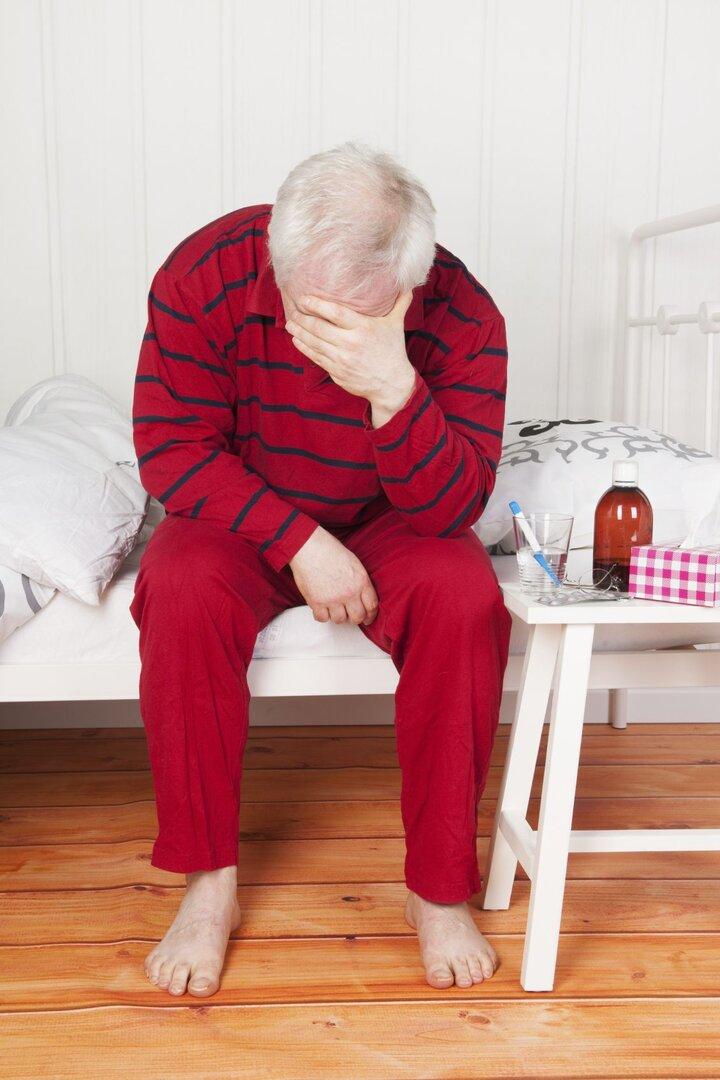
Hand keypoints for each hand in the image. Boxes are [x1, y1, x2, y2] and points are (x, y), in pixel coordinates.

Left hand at [285, 292, 415, 413]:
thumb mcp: (396, 325)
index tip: (305, 299)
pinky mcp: (336, 371)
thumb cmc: (393, 351)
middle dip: (302, 319)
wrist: (391, 384)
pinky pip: (316, 357)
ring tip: (290, 324)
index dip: (317, 305)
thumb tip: (408, 284)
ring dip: (299, 333)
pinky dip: (304, 348)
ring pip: (314, 343)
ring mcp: (342, 359)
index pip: (336, 313)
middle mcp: (350, 343)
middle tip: (292, 311)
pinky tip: (297, 340)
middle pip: (319, 328)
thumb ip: (400, 303)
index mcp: (363, 328)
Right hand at [288, 526, 378, 625]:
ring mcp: (333, 599)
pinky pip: (322, 618)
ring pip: (340, 620)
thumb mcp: (354, 563)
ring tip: (334, 608)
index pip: (372, 606)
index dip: (370, 615)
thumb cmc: (328, 550)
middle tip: (351, 615)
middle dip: (355, 618)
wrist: (308, 547)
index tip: (367, 618)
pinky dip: (322, 615)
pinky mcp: (317, 602)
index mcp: (361, 581)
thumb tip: (362, 597)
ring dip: (338, 616)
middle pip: (357, 617)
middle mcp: (349, 592)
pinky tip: (323, 608)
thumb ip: (360, 582)